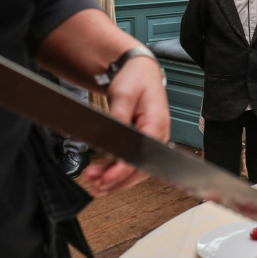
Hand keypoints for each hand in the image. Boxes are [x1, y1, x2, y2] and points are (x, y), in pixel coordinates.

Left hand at [82, 56, 169, 195]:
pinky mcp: (145, 140)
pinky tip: (104, 173)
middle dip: (118, 181)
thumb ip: (119, 116)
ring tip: (95, 182)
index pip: (142, 155)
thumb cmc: (136, 79)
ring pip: (138, 167)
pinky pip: (135, 160)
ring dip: (117, 178)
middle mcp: (160, 134)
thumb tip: (114, 137)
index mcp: (157, 123)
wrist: (139, 70)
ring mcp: (153, 139)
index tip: (106, 179)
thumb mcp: (123, 93)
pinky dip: (119, 169)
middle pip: (142, 167)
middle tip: (97, 186)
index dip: (123, 170)